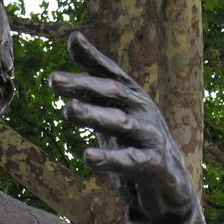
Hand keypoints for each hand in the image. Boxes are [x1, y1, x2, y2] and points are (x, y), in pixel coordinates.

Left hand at [49, 32, 194, 223]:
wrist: (170, 186)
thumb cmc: (134, 142)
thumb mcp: (113, 110)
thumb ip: (93, 80)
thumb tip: (74, 38)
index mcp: (131, 97)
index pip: (110, 72)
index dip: (93, 57)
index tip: (74, 40)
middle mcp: (142, 110)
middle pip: (111, 93)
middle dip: (82, 85)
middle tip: (53, 79)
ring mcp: (150, 136)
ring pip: (119, 123)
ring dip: (93, 115)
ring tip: (68, 109)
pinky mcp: (153, 164)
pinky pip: (128, 160)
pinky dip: (108, 158)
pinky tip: (88, 156)